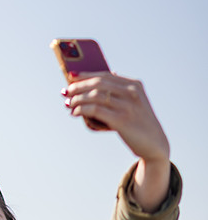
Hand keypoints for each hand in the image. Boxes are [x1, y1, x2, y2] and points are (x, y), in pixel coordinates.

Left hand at [66, 72, 170, 210]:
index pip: (105, 75)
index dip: (86, 75)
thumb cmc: (139, 125)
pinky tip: (75, 112)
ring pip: (95, 96)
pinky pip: (96, 110)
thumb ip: (120, 93)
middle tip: (65, 92)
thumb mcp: (133, 104)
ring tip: (68, 104)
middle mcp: (131, 92)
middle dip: (78, 87)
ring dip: (78, 99)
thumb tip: (101, 82)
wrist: (154, 144)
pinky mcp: (122, 120)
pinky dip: (82, 109)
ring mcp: (127, 106)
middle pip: (98, 83)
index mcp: (134, 85)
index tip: (71, 76)